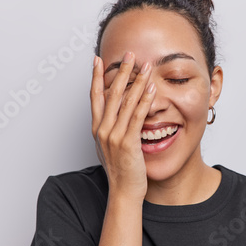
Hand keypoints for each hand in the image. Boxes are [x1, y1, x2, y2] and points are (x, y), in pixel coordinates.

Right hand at [90, 52, 155, 202]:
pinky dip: (145, 100)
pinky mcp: (128, 142)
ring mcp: (114, 135)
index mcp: (97, 129)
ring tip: (145, 65)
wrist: (123, 192)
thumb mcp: (110, 147)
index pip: (94, 96)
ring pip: (126, 101)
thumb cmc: (120, 171)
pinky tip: (152, 88)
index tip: (97, 60)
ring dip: (137, 80)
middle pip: (111, 93)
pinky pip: (138, 116)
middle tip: (128, 53)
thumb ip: (111, 129)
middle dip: (121, 71)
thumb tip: (115, 115)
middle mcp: (102, 129)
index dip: (95, 76)